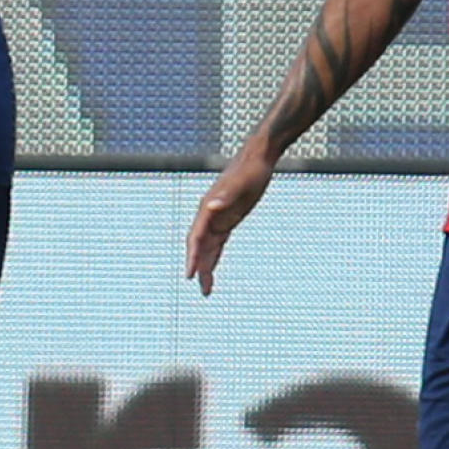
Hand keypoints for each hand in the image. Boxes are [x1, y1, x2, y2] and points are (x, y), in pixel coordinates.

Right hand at [185, 149, 275, 293]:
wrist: (258, 158)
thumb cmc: (249, 170)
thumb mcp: (240, 184)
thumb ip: (225, 196)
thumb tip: (210, 206)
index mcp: (207, 209)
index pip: (196, 238)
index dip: (192, 256)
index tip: (190, 274)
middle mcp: (209, 215)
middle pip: (200, 247)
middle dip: (199, 268)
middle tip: (204, 291)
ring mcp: (218, 218)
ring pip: (208, 248)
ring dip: (206, 267)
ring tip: (207, 290)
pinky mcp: (228, 219)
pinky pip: (217, 243)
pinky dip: (214, 257)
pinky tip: (212, 269)